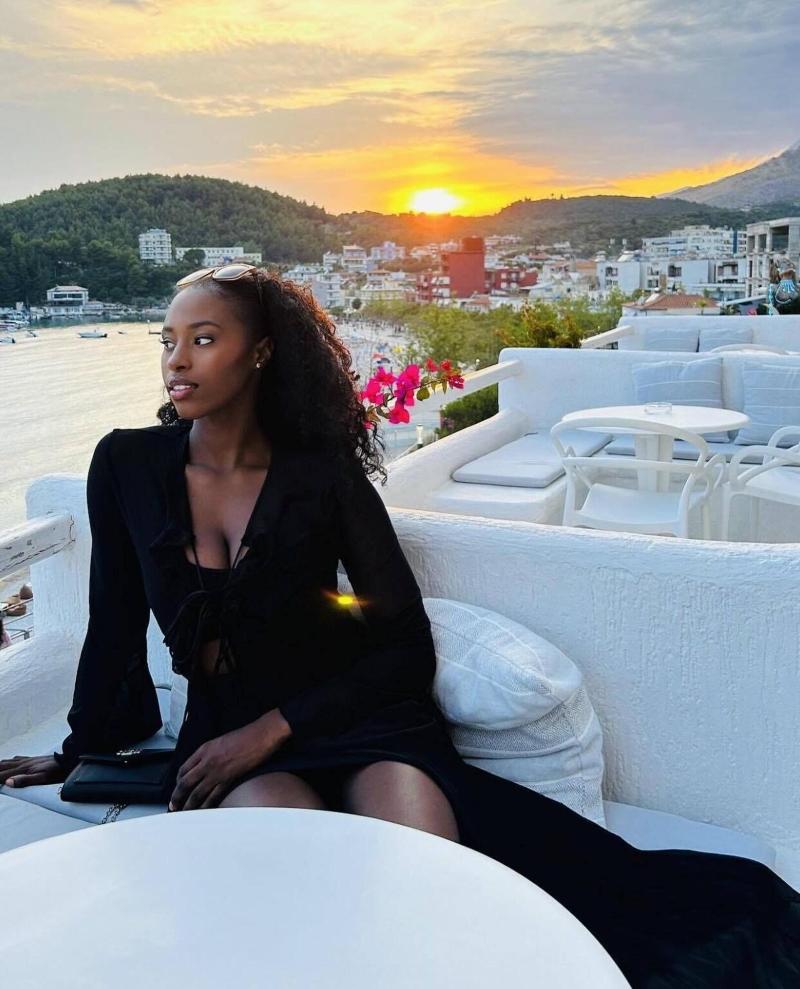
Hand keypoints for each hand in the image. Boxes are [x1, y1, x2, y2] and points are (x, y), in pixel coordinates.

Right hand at [0, 754, 66, 787]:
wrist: (68, 761)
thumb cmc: (56, 771)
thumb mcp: (42, 778)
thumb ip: (25, 780)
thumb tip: (8, 783)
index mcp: (23, 769)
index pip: (2, 775)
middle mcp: (23, 763)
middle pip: (2, 766)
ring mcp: (27, 760)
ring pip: (8, 761)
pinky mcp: (32, 759)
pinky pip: (16, 759)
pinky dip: (8, 761)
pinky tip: (9, 762)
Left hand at [169, 710, 290, 811]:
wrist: (260, 736)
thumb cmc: (245, 736)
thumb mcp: (220, 740)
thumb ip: (208, 753)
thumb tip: (202, 765)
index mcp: (204, 750)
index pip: (183, 769)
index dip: (178, 782)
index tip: (177, 788)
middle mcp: (207, 761)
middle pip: (185, 783)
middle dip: (177, 797)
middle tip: (174, 805)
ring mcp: (217, 771)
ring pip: (196, 793)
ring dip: (189, 805)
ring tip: (184, 812)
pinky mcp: (228, 779)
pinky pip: (213, 796)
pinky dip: (206, 805)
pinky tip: (203, 811)